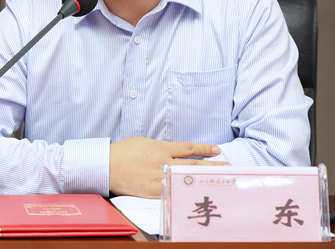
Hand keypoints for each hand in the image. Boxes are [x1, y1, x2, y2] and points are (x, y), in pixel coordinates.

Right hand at [108, 136, 230, 197]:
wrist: (107, 166)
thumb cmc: (124, 151)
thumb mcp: (145, 142)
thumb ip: (162, 147)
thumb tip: (174, 152)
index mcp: (160, 149)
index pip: (188, 149)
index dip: (204, 149)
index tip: (217, 150)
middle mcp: (162, 164)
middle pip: (193, 165)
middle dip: (212, 166)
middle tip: (227, 167)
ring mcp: (159, 179)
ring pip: (185, 179)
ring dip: (202, 179)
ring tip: (216, 180)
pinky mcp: (153, 192)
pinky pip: (172, 191)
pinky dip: (184, 191)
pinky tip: (194, 192)